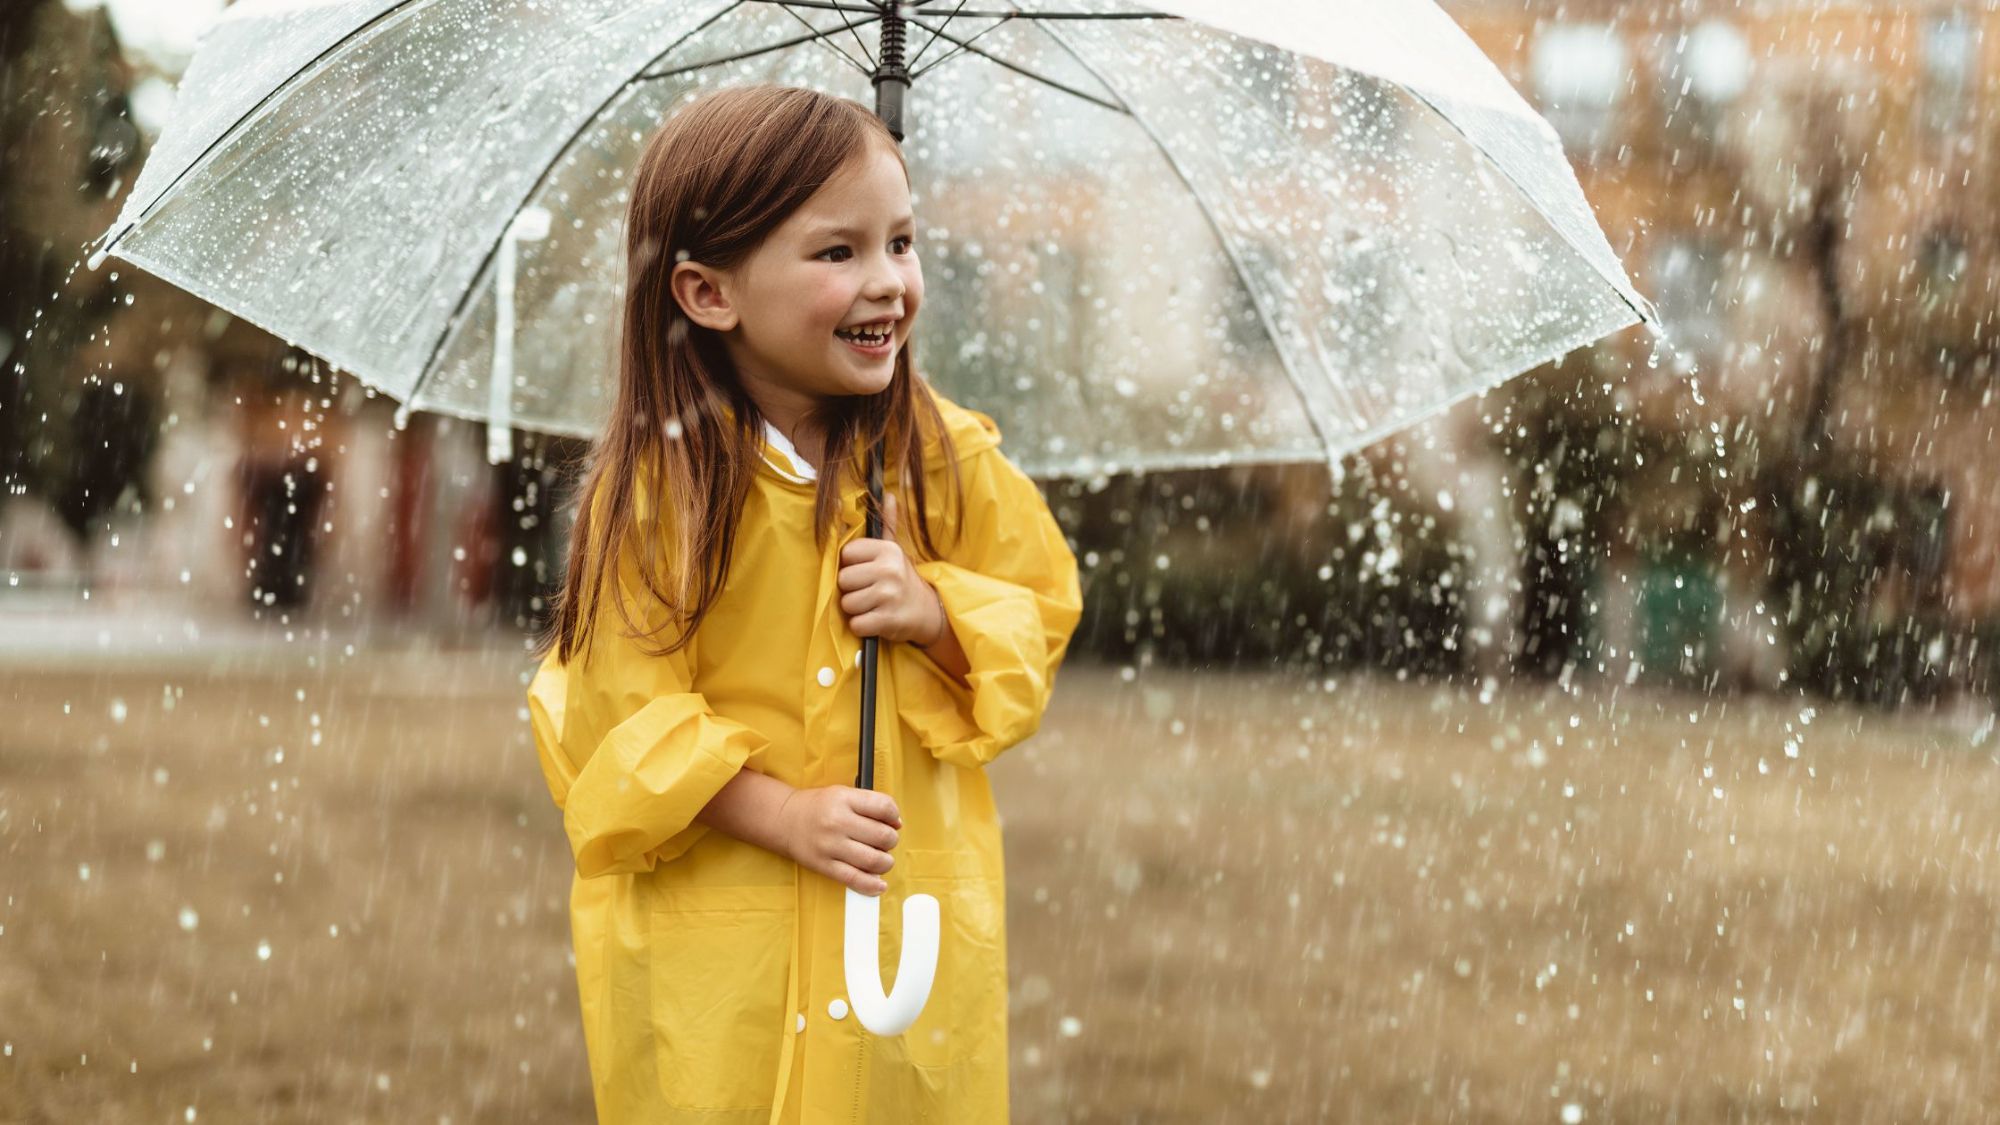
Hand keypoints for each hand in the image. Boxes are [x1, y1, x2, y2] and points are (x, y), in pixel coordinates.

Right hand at [778, 785, 902, 895]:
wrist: (784, 819)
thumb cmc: (818, 807)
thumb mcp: (843, 794)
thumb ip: (870, 804)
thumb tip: (896, 824)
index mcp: (844, 799)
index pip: (884, 807)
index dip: (894, 816)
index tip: (892, 822)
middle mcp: (837, 821)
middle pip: (882, 836)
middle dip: (891, 841)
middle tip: (885, 842)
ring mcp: (830, 845)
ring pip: (873, 860)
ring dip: (885, 863)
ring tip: (881, 859)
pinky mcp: (823, 865)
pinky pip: (853, 879)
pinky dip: (871, 886)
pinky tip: (879, 885)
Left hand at [838, 491, 945, 645]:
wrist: (929, 612)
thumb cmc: (903, 580)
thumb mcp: (896, 551)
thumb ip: (888, 524)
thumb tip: (888, 494)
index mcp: (887, 551)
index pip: (846, 554)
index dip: (851, 566)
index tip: (865, 572)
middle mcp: (889, 570)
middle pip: (843, 580)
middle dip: (852, 590)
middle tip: (869, 591)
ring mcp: (889, 595)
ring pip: (847, 603)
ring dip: (856, 609)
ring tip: (873, 605)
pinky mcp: (888, 620)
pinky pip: (856, 624)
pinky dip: (862, 626)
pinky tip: (876, 620)